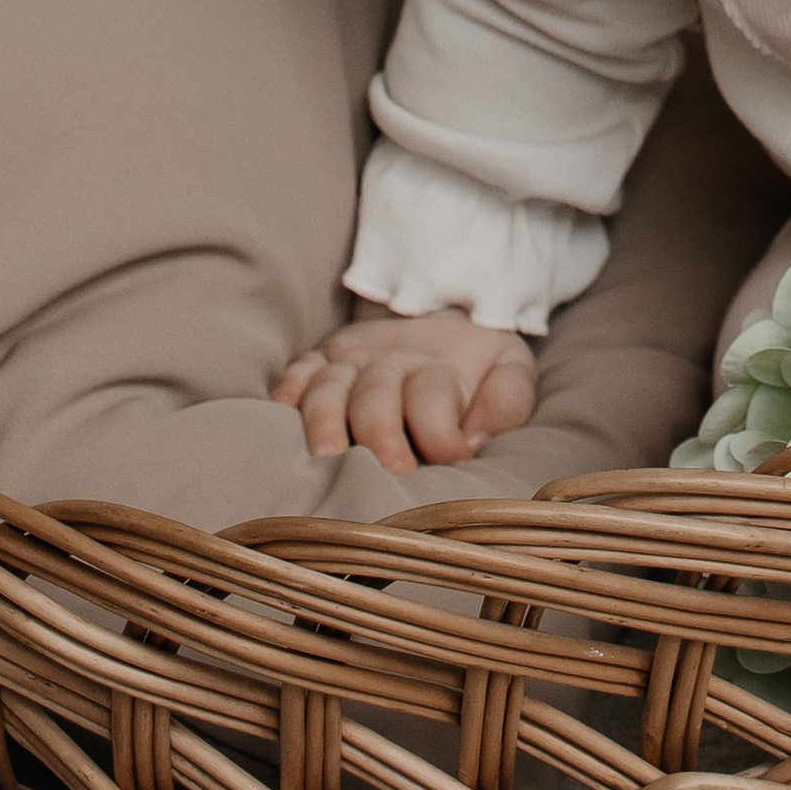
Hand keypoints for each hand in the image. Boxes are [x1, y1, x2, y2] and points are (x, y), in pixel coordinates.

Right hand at [270, 304, 538, 472]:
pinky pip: (295, 374)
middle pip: (375, 399)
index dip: (442, 432)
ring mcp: (348, 362)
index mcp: (435, 367)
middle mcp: (386, 362)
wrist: (443, 316)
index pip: (431, 397)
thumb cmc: (476, 367)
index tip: (455, 459)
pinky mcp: (319, 362)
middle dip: (381, 437)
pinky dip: (285, 395)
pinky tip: (280, 422)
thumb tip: (477, 438)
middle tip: (390, 473)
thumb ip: (506, 400)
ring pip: (327, 390)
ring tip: (326, 461)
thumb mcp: (510, 371)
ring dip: (324, 424)